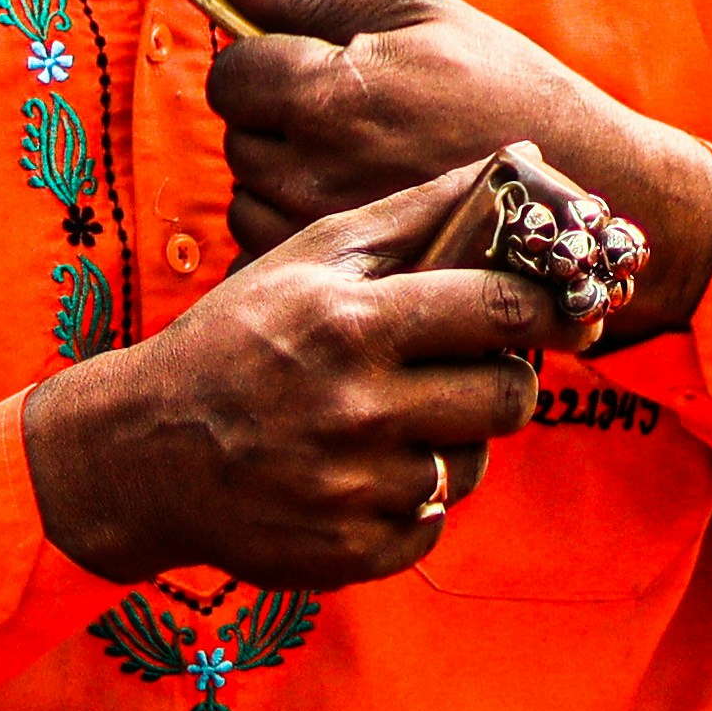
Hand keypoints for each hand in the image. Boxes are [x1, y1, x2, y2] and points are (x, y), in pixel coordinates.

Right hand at [23, 159, 549, 591]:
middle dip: (507, 379)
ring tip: (401, 419)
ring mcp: (352, 489)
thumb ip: (417, 212)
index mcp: (352, 324)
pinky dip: (411, 501)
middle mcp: (356, 409)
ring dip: (454, 441)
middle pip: (507, 397)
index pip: (497, 311)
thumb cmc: (236, 337)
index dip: (548, 309)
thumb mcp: (310, 256)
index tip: (569, 310)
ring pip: (471, 465)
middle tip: (477, 368)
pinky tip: (365, 473)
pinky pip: (428, 525)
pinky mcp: (346, 552)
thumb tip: (516, 158)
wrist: (142, 449)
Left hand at [205, 0, 711, 346]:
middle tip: (351, 118)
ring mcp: (328, 230)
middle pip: (238, 136)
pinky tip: (354, 212)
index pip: (232, 73)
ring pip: (249, 198)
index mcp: (329, 90)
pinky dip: (299, 232)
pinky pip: (274, 252)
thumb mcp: (419, 16)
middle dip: (278, 121)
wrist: (582, 186)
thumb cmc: (507, 88)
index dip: (263, 63)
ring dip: (284, 179)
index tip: (309, 67)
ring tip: (357, 166)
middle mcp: (315, 166)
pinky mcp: (346, 275)